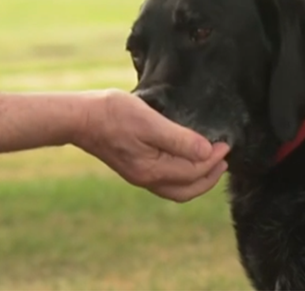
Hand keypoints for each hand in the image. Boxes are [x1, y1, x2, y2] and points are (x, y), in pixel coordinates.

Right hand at [75, 89, 229, 201]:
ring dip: (197, 178)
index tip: (225, 144)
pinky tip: (184, 160)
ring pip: (176, 188)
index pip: (193, 171)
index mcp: (152, 169)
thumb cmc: (112, 114)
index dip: (213, 159)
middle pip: (187, 189)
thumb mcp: (149, 121)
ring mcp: (138, 175)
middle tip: (224, 158)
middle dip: (210, 176)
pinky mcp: (133, 168)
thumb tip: (207, 153)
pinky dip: (182, 175)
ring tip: (210, 162)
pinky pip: (165, 181)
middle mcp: (146, 178)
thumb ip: (179, 139)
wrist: (79, 118)